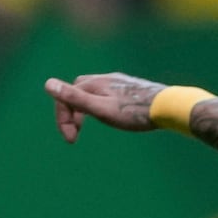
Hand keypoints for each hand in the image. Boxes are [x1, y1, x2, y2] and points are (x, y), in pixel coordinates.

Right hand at [46, 72, 167, 141]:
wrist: (170, 106)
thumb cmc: (135, 112)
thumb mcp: (101, 109)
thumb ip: (75, 98)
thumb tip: (47, 84)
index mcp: (94, 83)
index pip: (66, 97)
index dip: (63, 118)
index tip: (71, 139)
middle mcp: (105, 78)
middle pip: (78, 91)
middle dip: (72, 112)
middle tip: (76, 134)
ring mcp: (120, 82)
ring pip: (94, 92)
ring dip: (87, 108)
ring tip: (94, 124)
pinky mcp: (132, 88)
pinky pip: (110, 94)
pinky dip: (102, 105)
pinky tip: (115, 116)